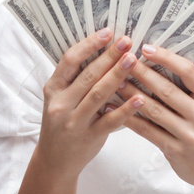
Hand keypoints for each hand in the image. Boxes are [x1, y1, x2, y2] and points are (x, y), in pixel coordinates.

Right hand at [36, 28, 144, 178]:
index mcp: (53, 89)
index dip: (89, 44)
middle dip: (109, 56)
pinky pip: (109, 121)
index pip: (69, 61)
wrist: (54, 161)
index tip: (107, 32)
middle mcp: (61, 104)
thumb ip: (76, 80)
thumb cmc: (61, 124)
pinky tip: (139, 98)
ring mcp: (74, 122)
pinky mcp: (89, 138)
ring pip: (98, 95)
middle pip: (88, 75)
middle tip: (127, 41)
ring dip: (117, 76)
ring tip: (133, 60)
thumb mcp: (60, 99)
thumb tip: (104, 52)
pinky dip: (125, 109)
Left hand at [115, 42, 193, 192]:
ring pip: (153, 110)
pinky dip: (129, 119)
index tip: (146, 48)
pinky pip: (147, 131)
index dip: (166, 58)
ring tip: (114, 82)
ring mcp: (189, 135)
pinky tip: (113, 110)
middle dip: (142, 73)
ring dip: (131, 94)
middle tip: (122, 60)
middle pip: (167, 90)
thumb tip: (160, 65)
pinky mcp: (175, 151)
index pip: (189, 72)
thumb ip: (192, 91)